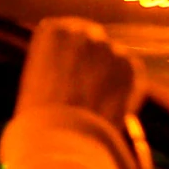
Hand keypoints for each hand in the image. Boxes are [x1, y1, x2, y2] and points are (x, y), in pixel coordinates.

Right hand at [16, 17, 145, 168]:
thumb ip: (57, 62)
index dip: (67, 57)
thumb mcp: (36, 79)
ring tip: (94, 105)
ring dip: (107, 75)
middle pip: (91, 41)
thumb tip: (73, 67)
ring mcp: (111, 47)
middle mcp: (84, 31)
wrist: (63, 138)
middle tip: (84, 91)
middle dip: (91, 62)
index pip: (66, 33)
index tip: (64, 75)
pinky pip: (130, 75)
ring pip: (112, 59)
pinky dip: (125, 90)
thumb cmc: (39, 116)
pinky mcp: (131, 66)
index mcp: (54, 30)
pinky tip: (109, 109)